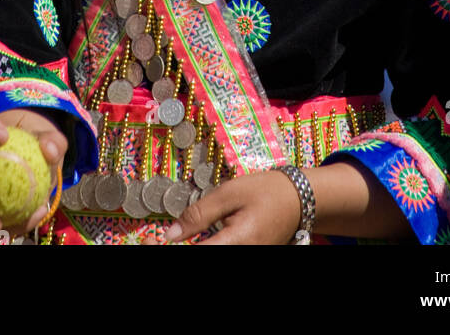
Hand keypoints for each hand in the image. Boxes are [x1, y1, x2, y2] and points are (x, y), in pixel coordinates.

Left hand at [143, 171, 302, 245]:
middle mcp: (242, 256)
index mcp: (237, 242)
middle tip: (156, 239)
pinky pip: (219, 254)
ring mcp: (247, 257)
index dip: (170, 248)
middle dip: (176, 250)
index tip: (151, 240)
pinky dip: (203, 248)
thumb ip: (199, 214)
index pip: (195, 254)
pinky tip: (192, 239)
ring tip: (171, 238)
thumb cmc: (264, 190)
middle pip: (202, 259)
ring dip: (190, 248)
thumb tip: (170, 234)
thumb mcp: (229, 193)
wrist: (298, 199)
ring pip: (209, 258)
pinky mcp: (248, 255)